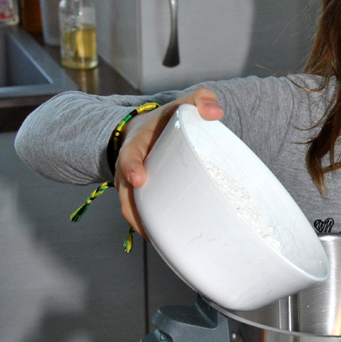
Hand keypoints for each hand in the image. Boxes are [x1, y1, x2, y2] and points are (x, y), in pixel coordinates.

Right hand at [114, 88, 223, 235]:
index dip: (131, 168)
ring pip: (130, 209)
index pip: (128, 157)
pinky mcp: (141, 198)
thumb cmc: (167, 119)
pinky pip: (140, 216)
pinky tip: (164, 242)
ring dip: (142, 226)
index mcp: (136, 145)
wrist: (146, 130)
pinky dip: (149, 229)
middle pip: (125, 193)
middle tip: (148, 228)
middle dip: (133, 209)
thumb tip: (215, 113)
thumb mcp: (182, 104)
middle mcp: (129, 169)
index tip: (139, 179)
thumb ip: (201, 100)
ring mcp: (132, 186)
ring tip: (160, 241)